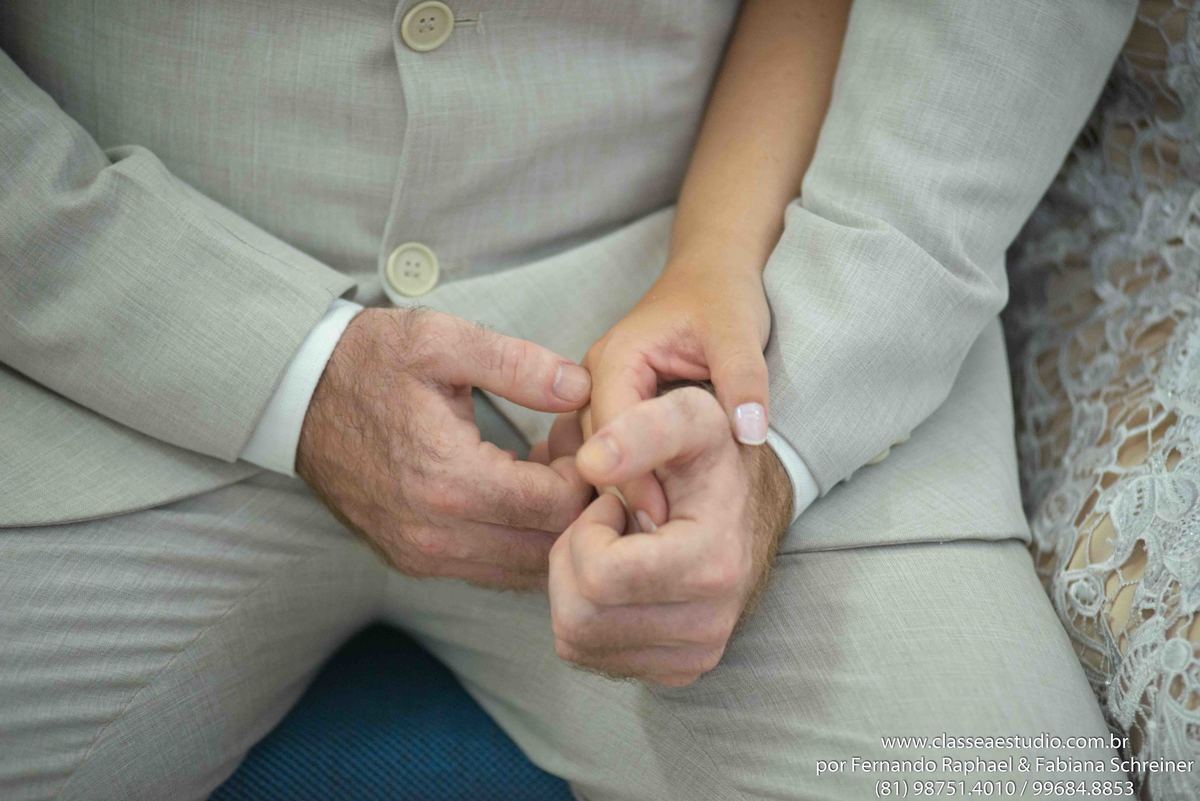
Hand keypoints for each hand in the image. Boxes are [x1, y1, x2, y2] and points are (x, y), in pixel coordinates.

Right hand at [297, 307, 593, 589]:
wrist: (296, 396)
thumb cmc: (369, 362)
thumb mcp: (441, 341)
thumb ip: (517, 364)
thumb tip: (579, 390)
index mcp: (449, 478)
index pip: (557, 506)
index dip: (588, 474)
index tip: (579, 436)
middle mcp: (436, 533)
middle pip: (548, 548)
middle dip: (576, 507)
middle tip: (573, 458)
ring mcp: (422, 555)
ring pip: (523, 570)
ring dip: (550, 530)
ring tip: (546, 474)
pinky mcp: (413, 561)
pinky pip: (490, 571)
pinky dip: (518, 542)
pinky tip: (516, 494)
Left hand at [548, 387, 791, 685]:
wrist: (746, 501)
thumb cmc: (709, 455)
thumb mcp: (688, 416)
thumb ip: (642, 426)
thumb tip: (590, 463)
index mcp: (714, 565)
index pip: (599, 576)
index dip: (587, 530)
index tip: (614, 501)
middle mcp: (708, 624)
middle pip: (579, 615)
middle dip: (573, 558)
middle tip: (605, 523)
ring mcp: (693, 656)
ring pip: (575, 639)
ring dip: (576, 584)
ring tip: (613, 546)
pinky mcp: (674, 671)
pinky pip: (588, 655)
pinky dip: (586, 612)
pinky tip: (617, 576)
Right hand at [582, 252, 771, 526]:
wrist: (712, 274)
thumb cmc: (722, 297)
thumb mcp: (738, 330)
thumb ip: (744, 379)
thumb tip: (751, 434)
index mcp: (615, 359)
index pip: (614, 430)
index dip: (634, 476)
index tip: (663, 519)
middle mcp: (593, 378)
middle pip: (596, 449)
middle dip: (623, 492)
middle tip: (660, 539)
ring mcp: (598, 395)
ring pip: (596, 456)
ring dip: (619, 491)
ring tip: (654, 534)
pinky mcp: (612, 408)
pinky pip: (607, 452)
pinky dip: (623, 480)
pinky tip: (652, 510)